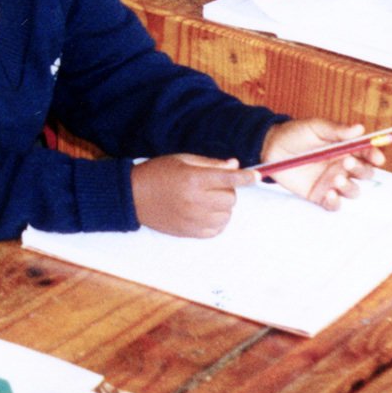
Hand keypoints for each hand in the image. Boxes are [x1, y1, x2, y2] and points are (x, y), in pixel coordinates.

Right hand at [131, 153, 252, 236]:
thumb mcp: (182, 160)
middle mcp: (195, 200)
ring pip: (227, 214)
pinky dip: (217, 220)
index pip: (228, 178)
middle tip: (212, 185)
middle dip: (227, 190)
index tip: (257, 176)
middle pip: (231, 198)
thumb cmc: (158, 173)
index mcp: (193, 179)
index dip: (246, 177)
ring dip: (222, 206)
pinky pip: (217, 229)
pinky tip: (205, 212)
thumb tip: (235, 165)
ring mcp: (193, 218)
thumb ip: (211, 164)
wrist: (134, 197)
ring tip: (206, 199)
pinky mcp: (191, 232)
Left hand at [260, 119, 379, 208]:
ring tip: (336, 177)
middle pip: (365, 174)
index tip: (377, 157)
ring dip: (349, 186)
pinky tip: (330, 194)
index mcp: (346, 148)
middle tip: (347, 161)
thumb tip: (360, 128)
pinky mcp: (320, 195)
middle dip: (361, 170)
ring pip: (353, 191)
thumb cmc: (295, 134)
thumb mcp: (316, 127)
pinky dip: (336, 202)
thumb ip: (337, 130)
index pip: (367, 154)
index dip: (375, 156)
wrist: (271, 147)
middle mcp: (343, 166)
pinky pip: (334, 204)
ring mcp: (332, 182)